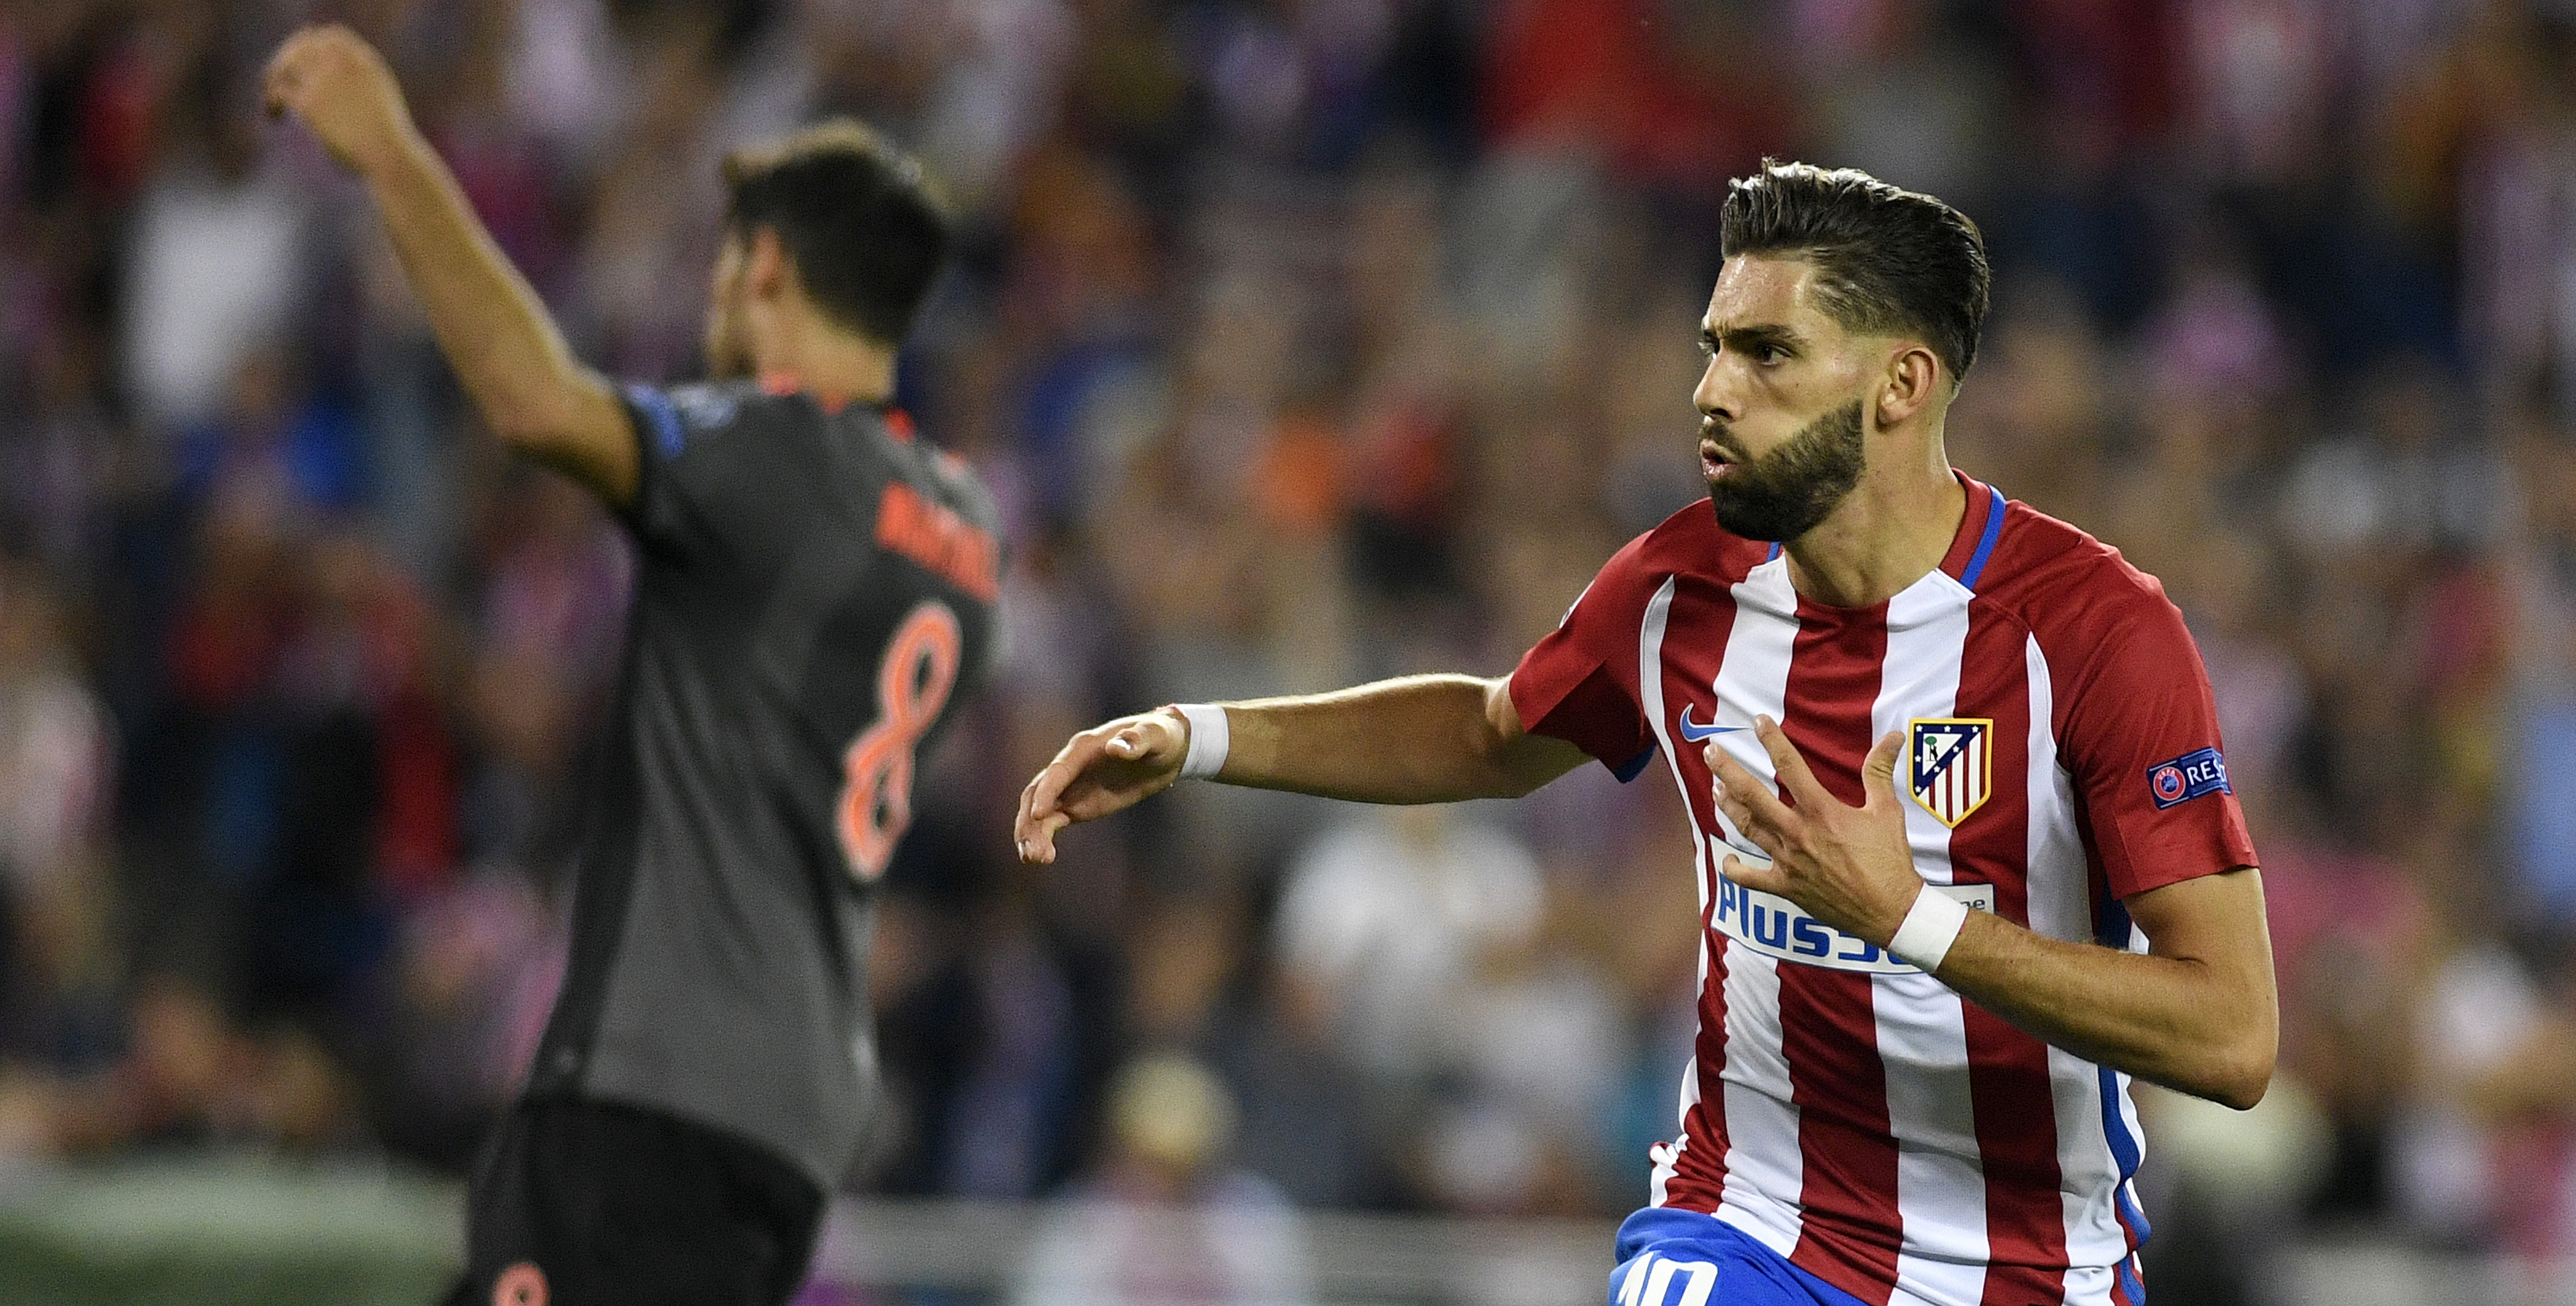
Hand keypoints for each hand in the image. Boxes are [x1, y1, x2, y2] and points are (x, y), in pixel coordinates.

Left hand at [262, 24, 418, 174]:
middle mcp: (340, 62)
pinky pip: (279, 91)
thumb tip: (340, 84)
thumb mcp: (381, 98)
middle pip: (301, 47)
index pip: (330, 35)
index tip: (300, 58)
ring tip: (271, 101)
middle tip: (274, 79)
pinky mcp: (307, 101)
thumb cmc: (387, 135)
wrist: (388, 153)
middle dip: (284, 61)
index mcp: (363, 58)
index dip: (311, 43)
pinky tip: (274, 115)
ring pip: (283, 67)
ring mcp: (322, 79)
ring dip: (272, 80)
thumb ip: (361, 81)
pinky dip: (271, 102)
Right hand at [1016, 709, 1190, 863]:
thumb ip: (1137, 740)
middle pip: (1038, 792)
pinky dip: (1042, 837)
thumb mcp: (1155, 736)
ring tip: (1035, 859)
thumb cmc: (1160, 737)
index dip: (1046, 791)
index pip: (1058, 771)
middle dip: (1031, 820)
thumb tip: (1117, 747)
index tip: (1039, 814)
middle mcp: (1070, 767)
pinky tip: (1041, 857)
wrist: (1166, 749)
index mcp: (1084, 747)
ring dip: (1032, 833)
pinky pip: (1051, 821)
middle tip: (1036, 850)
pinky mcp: (1075, 805)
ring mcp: (1070, 787)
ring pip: (1039, 810)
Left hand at [1707, 718, 1919, 946]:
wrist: (1890, 911)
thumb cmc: (1890, 860)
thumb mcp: (1887, 810)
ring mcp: (1788, 861)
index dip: (1772, 740)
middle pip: (1753, 795)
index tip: (1757, 721)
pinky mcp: (1785, 887)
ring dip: (1728, 807)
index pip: (1790, 767)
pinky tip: (1726, 860)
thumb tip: (1893, 736)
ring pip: (1747, 828)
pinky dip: (1734, 870)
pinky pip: (1750, 879)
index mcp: (1821, 811)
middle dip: (1728, 771)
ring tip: (1715, 789)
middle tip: (1710, 751)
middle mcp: (1798, 833)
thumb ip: (1879, 771)